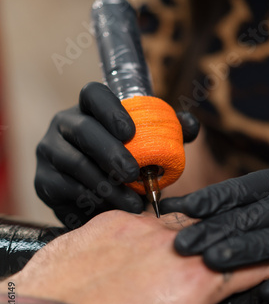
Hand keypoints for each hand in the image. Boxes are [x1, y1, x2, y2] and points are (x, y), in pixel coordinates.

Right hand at [35, 81, 198, 226]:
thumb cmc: (127, 164)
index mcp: (89, 109)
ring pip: (74, 163)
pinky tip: (109, 209)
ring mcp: (49, 151)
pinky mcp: (43, 181)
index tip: (131, 132)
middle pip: (83, 129)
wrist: (100, 198)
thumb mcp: (149, 147)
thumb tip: (189, 125)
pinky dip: (90, 200)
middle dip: (110, 151)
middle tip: (133, 173)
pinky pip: (64, 189)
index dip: (110, 109)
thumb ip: (170, 133)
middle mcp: (64, 124)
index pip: (93, 94)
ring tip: (132, 202)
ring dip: (105, 184)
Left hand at [161, 169, 268, 301]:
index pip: (235, 191)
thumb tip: (169, 209)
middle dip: (212, 231)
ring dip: (241, 251)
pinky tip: (263, 293)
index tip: (178, 209)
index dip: (206, 200)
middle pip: (248, 218)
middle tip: (181, 245)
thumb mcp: (254, 203)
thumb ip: (220, 206)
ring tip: (211, 261)